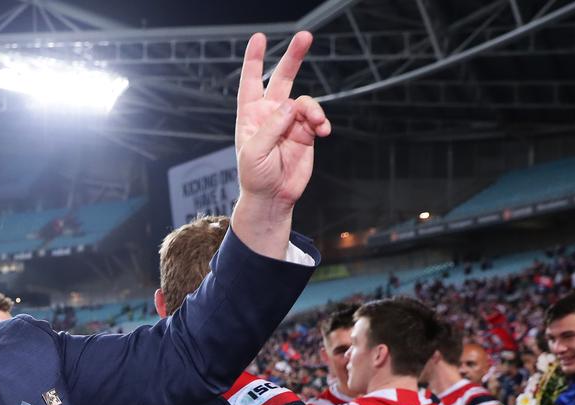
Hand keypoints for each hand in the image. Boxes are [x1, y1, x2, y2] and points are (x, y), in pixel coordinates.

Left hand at [231, 32, 331, 249]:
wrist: (273, 198)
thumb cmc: (255, 176)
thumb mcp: (255, 152)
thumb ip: (272, 127)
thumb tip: (291, 104)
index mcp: (250, 115)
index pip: (250, 82)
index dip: (254, 60)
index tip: (259, 38)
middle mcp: (270, 114)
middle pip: (282, 78)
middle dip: (293, 57)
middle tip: (305, 36)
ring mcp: (290, 122)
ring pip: (305, 101)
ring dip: (313, 109)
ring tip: (318, 124)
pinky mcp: (306, 133)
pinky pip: (316, 117)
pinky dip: (321, 120)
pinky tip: (323, 131)